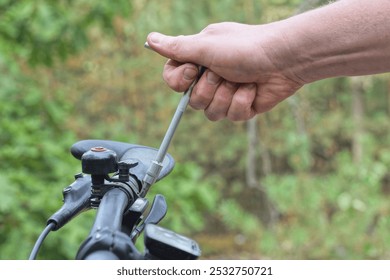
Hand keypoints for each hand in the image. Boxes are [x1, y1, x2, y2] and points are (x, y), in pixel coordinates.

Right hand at [146, 22, 302, 120]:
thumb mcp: (206, 45)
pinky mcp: (242, 106)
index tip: (194, 69)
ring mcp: (227, 93)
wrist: (283, 59)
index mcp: (198, 60)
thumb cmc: (246, 46)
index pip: (173, 80)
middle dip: (209, 89)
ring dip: (226, 96)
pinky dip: (243, 102)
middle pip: (192, 101)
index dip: (179, 81)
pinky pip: (232, 117)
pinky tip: (253, 88)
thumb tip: (150, 39)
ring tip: (241, 80)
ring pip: (211, 113)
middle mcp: (210, 77)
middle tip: (224, 72)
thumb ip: (176, 47)